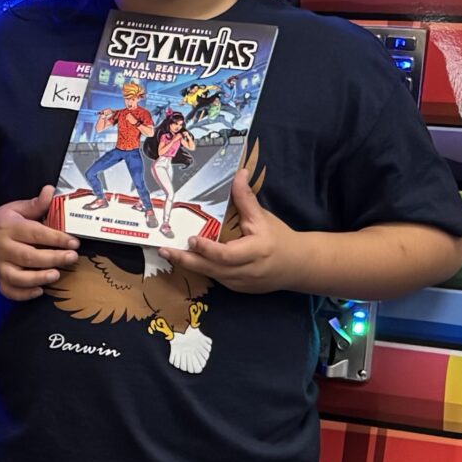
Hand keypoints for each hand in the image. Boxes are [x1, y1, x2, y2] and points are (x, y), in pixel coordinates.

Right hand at [0, 185, 78, 299]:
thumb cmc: (3, 222)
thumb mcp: (16, 209)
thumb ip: (35, 204)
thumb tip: (50, 191)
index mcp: (8, 227)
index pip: (34, 233)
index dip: (56, 238)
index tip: (74, 242)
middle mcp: (1, 247)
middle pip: (28, 256)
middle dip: (53, 258)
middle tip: (72, 257)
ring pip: (17, 277)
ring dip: (38, 278)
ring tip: (56, 274)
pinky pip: (8, 290)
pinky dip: (23, 294)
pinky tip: (40, 290)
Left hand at [172, 173, 302, 293]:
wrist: (297, 266)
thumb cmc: (279, 238)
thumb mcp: (263, 218)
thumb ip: (246, 199)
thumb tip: (239, 173)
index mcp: (255, 252)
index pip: (226, 254)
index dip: (207, 248)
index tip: (191, 238)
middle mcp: (246, 271)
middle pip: (211, 268)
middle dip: (185, 260)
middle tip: (164, 250)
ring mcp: (241, 283)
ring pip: (210, 275)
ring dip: (188, 264)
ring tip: (168, 253)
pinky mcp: (237, 289)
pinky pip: (215, 278)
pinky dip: (200, 268)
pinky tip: (185, 259)